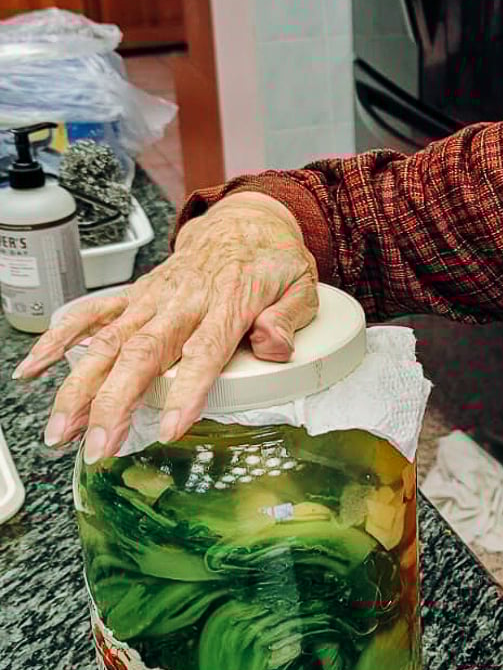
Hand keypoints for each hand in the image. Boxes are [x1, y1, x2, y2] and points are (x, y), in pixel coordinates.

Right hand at [13, 192, 317, 460]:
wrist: (244, 223)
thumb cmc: (271, 261)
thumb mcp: (302, 284)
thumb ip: (289, 318)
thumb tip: (273, 345)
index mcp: (227, 302)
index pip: (204, 351)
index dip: (187, 391)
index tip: (172, 428)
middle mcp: (182, 301)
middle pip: (142, 354)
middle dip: (114, 403)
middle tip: (97, 447)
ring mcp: (152, 299)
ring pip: (107, 343)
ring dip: (80, 388)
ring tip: (61, 431)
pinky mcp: (134, 296)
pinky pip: (90, 315)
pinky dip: (58, 340)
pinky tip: (32, 370)